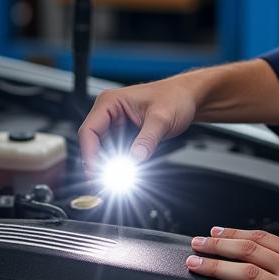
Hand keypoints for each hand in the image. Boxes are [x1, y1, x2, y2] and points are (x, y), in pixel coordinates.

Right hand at [78, 77, 199, 175]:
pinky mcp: (125, 133)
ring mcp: (116, 123)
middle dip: (99, 163)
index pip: (89, 130)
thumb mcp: (162, 119)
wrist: (189, 98)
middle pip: (93, 143)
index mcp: (110, 101)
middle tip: (106, 182)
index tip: (95, 172)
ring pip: (104, 149)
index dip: (90, 154)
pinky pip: (116, 151)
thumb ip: (148, 139)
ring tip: (117, 180)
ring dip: (110, 165)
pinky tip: (126, 173)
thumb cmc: (175, 97)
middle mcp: (109, 112)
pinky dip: (120, 163)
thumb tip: (136, 158)